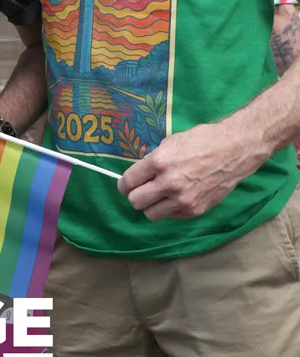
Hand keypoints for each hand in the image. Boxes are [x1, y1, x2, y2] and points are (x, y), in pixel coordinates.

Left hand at [117, 120, 264, 220]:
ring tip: (158, 196)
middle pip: (135, 201)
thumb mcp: (170, 142)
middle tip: (141, 189)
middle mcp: (168, 183)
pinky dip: (169, 209)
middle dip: (135, 195)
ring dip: (151, 205)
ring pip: (150, 214)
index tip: (126, 184)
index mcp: (159, 162)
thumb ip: (154, 159)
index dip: (124, 184)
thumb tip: (142, 172)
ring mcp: (182, 200)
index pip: (129, 181)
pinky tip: (176, 197)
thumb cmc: (201, 140)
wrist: (233, 150)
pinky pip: (171, 216)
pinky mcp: (195, 210)